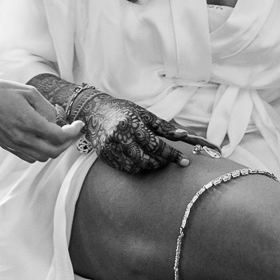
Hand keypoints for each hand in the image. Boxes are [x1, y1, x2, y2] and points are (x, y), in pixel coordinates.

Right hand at [0, 76, 83, 162]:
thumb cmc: (2, 92)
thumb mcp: (30, 92)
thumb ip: (47, 108)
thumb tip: (56, 120)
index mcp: (30, 123)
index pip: (60, 136)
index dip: (74, 132)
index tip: (79, 125)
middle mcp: (23, 138)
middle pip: (54, 152)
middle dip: (67, 143)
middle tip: (72, 131)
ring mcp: (15, 145)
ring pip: (43, 157)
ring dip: (54, 148)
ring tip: (57, 135)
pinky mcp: (8, 147)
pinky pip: (30, 157)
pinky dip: (41, 152)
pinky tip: (41, 139)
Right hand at [73, 88, 202, 173]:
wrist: (94, 111)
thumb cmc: (123, 110)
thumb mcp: (144, 114)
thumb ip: (164, 126)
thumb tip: (184, 135)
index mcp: (131, 123)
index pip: (156, 144)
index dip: (172, 154)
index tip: (185, 161)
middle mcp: (119, 136)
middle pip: (147, 159)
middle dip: (161, 162)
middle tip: (167, 160)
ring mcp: (110, 147)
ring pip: (137, 167)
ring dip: (149, 166)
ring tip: (154, 159)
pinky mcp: (104, 155)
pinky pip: (125, 168)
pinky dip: (136, 167)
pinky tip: (140, 159)